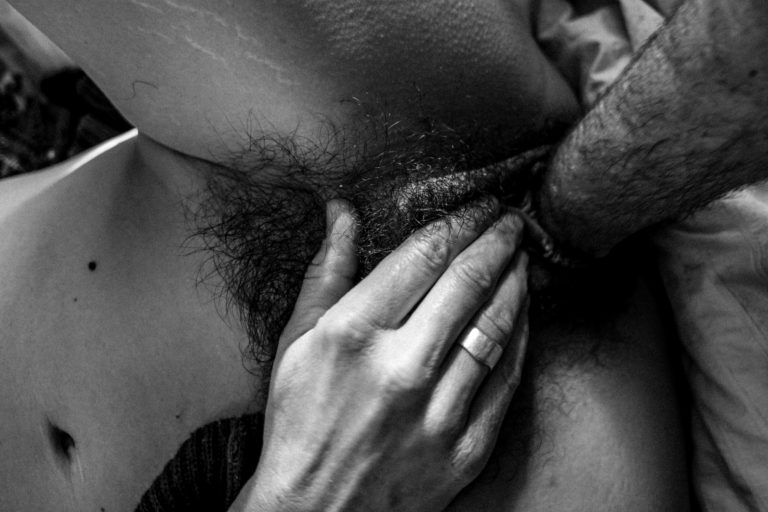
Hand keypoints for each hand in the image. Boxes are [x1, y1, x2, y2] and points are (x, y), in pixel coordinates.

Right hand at [232, 198, 528, 511]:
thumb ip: (326, 272)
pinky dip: (519, 339)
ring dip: (515, 283)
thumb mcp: (297, 342)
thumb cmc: (299, 423)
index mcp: (353, 335)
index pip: (423, 257)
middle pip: (467, 283)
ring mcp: (438, 412)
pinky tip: (520, 315)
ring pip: (495, 327)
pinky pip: (506, 380)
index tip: (477, 206)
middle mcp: (400, 369)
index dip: (458, 221)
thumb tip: (341, 212)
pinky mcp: (465, 448)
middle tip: (511, 220)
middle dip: (497, 240)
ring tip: (521, 259)